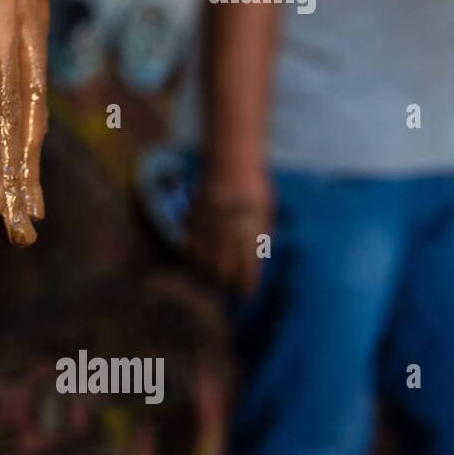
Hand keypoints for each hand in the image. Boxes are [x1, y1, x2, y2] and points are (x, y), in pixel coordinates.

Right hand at [185, 167, 272, 296]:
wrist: (230, 160)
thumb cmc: (253, 186)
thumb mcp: (265, 211)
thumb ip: (259, 236)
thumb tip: (253, 262)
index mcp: (251, 228)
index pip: (248, 264)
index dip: (246, 283)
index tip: (247, 295)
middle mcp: (229, 228)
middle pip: (223, 266)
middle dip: (225, 284)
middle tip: (228, 293)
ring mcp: (209, 223)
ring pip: (203, 258)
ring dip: (206, 274)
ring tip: (210, 284)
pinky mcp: (195, 216)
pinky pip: (189, 243)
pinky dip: (191, 256)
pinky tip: (194, 263)